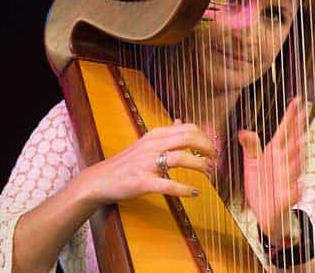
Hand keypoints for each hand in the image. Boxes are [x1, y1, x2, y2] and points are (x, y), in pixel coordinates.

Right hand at [76, 122, 215, 205]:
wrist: (99, 179)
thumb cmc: (125, 162)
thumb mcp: (145, 142)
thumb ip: (165, 133)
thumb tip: (181, 121)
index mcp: (155, 135)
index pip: (188, 128)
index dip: (205, 138)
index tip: (213, 148)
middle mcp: (152, 145)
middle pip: (188, 138)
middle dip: (207, 148)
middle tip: (215, 159)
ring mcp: (147, 163)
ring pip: (181, 158)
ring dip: (200, 166)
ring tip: (209, 173)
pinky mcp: (142, 182)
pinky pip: (168, 184)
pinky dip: (184, 189)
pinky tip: (194, 192)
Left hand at [238, 97, 305, 238]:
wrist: (264, 211)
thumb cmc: (261, 184)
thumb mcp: (252, 162)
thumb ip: (250, 146)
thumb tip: (243, 130)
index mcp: (275, 152)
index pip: (284, 131)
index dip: (291, 116)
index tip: (297, 101)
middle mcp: (283, 163)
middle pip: (291, 145)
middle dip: (297, 133)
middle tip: (302, 120)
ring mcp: (286, 179)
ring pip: (293, 166)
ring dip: (297, 156)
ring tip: (300, 144)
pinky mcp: (285, 198)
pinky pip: (292, 194)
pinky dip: (296, 190)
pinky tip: (299, 185)